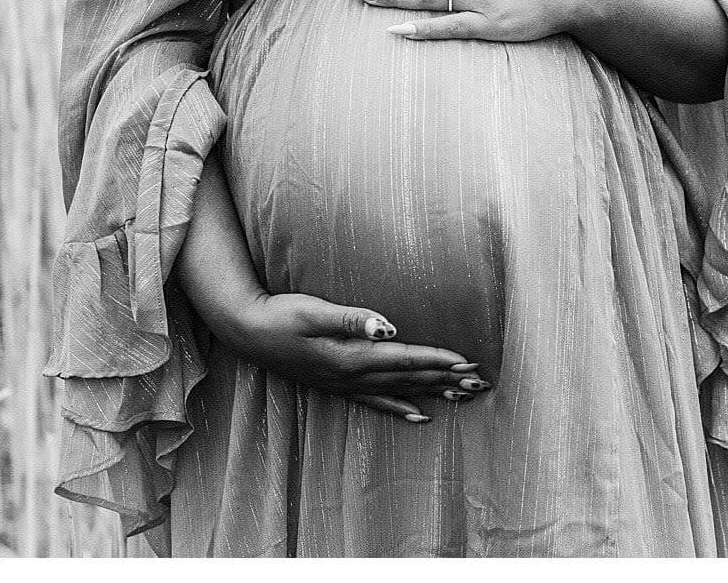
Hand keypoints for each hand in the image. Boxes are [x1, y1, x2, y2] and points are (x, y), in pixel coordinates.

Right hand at [220, 292, 490, 422]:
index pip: (405, 358)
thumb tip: (386, 327)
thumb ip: (351, 319)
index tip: (469, 362)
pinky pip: (377, 403)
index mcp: (352, 356)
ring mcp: (345, 384)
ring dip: (432, 393)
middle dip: (446, 380)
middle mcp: (353, 375)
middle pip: (409, 379)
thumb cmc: (280, 314)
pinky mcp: (336, 385)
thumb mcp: (312, 310)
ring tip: (462, 398)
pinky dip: (401, 408)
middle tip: (480, 383)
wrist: (248, 331)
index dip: (438, 360)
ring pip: (398, 392)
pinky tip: (420, 416)